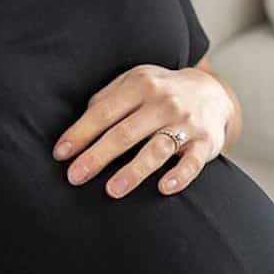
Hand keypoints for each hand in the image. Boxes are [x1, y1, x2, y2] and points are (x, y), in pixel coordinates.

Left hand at [51, 65, 234, 198]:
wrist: (212, 93)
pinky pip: (192, 162)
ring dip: (134, 171)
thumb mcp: (134, 82)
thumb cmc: (160, 92)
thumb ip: (107, 99)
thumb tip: (78, 127)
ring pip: (157, 149)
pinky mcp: (205, 143)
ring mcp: (186, 123)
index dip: (81, 133)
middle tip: (75, 177)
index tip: (61, 154)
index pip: (104, 112)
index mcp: (140, 85)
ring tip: (112, 191)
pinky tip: (163, 188)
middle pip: (125, 133)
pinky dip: (179, 175)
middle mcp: (163, 102)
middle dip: (97, 156)